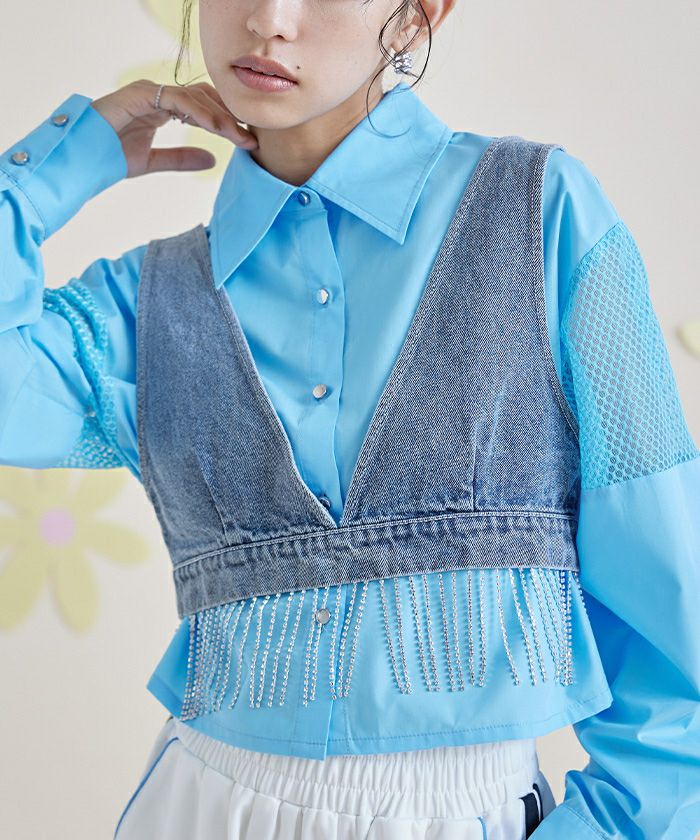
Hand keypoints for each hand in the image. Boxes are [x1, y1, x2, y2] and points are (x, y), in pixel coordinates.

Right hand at [90, 79, 258, 177]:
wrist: (82, 159)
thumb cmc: (110, 156)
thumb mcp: (154, 161)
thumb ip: (182, 159)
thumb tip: (213, 160)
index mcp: (163, 106)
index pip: (203, 106)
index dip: (227, 122)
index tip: (247, 141)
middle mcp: (158, 94)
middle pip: (205, 97)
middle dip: (230, 117)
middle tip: (251, 139)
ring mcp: (149, 91)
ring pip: (195, 97)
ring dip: (221, 118)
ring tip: (240, 138)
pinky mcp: (141, 95)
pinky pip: (179, 100)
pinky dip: (201, 113)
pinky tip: (218, 130)